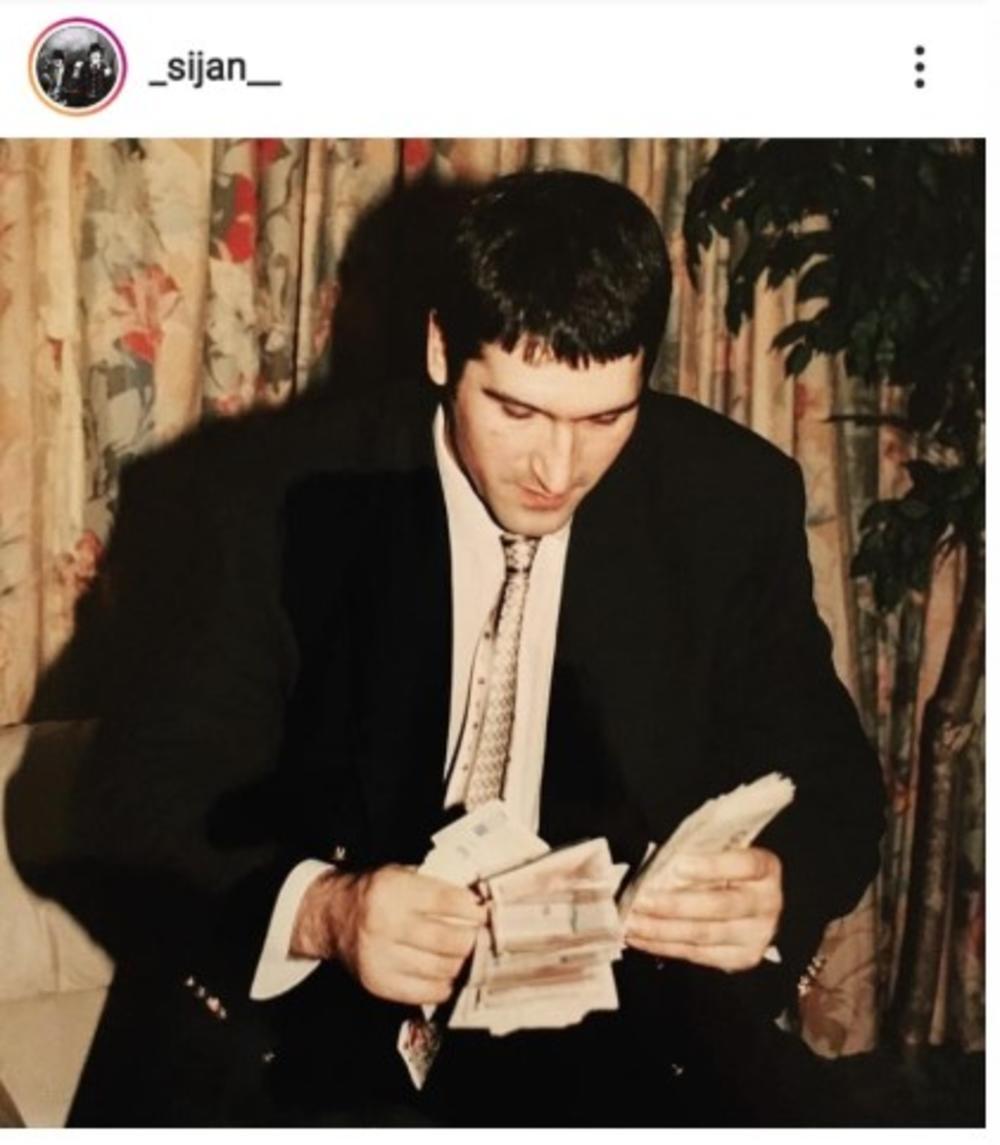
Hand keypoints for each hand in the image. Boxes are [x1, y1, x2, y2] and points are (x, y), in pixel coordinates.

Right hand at [291, 864, 486, 1005]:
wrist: (334, 917)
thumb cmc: (376, 894)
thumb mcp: (402, 875)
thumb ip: (436, 886)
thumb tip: (478, 903)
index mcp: (393, 891)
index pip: (446, 902)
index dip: (472, 910)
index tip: (484, 913)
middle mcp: (385, 924)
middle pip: (448, 940)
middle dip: (473, 940)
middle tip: (482, 937)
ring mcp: (381, 957)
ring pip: (441, 968)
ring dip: (462, 963)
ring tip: (469, 955)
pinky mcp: (379, 982)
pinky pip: (425, 992)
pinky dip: (444, 985)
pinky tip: (448, 974)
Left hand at [624, 848, 781, 972]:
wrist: (753, 900)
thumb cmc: (726, 869)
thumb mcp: (720, 852)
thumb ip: (697, 855)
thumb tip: (657, 870)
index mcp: (766, 869)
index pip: (744, 864)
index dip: (712, 866)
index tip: (678, 866)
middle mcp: (768, 903)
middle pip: (720, 906)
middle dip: (675, 905)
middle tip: (642, 901)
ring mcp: (757, 935)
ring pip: (704, 934)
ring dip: (662, 930)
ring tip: (633, 922)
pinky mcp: (742, 957)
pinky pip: (697, 954)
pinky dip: (664, 946)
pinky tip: (641, 938)